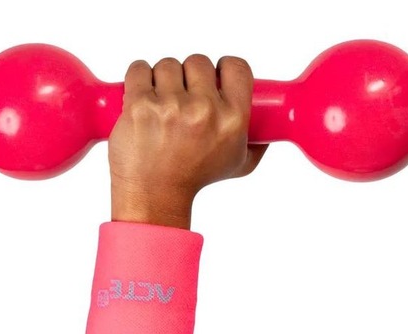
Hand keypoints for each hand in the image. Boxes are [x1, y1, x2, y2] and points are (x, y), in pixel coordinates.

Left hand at [109, 54, 266, 228]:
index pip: (235, 67)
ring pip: (167, 65)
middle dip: (188, 77)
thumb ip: (257, 143)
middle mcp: (203, 110)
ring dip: (161, 79)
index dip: (221, 68)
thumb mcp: (237, 164)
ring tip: (159, 104)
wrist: (155, 197)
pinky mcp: (139, 106)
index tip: (211, 78)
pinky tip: (140, 96)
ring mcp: (169, 107)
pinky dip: (137, 78)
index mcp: (232, 119)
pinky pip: (138, 70)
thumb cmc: (193, 180)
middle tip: (180, 100)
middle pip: (197, 62)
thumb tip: (271, 127)